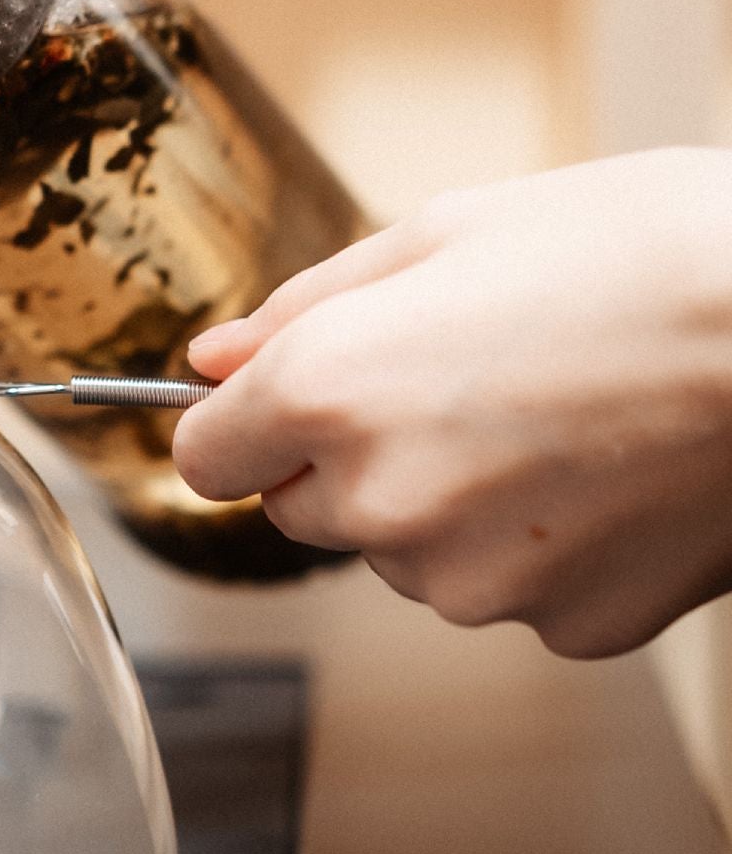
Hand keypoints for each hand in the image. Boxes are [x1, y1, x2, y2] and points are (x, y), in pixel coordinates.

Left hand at [173, 151, 731, 657]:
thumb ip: (304, 307)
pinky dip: (538, 546)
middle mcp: (379, 502)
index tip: (288, 399)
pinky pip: (506, 589)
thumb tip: (211, 359)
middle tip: (464, 384)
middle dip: (349, 457)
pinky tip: (606, 476)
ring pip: (405, 553)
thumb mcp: (451, 229)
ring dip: (446, 503)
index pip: (205, 456)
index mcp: (328, 392)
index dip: (245, 422)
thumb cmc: (648, 251)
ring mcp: (474, 579)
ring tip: (556, 417)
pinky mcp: (564, 624)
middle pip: (302, 507)